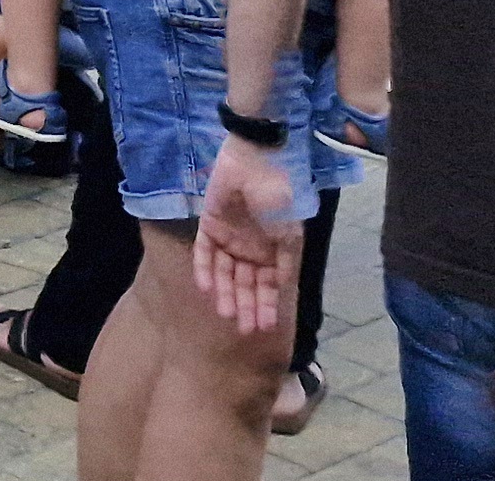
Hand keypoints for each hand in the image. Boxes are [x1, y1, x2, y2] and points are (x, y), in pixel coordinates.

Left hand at [192, 134, 300, 333]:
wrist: (256, 165)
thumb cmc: (278, 200)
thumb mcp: (289, 235)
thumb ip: (285, 263)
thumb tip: (283, 289)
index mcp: (271, 253)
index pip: (268, 286)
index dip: (266, 305)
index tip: (265, 328)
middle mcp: (250, 250)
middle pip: (245, 283)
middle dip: (246, 305)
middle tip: (244, 330)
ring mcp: (229, 239)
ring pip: (225, 272)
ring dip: (225, 293)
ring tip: (225, 314)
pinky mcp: (209, 226)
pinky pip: (205, 252)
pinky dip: (205, 269)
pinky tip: (205, 288)